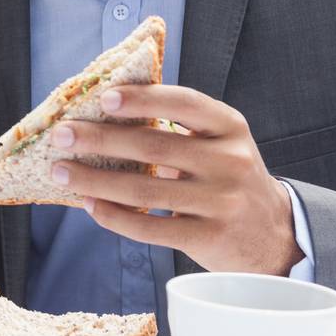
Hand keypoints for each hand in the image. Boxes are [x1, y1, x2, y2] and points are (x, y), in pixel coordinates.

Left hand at [50, 84, 303, 274]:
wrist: (274, 236)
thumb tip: (100, 116)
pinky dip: (114, 216)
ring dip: (94, 180)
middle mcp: (230, 161)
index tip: (104, 97)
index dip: (142, 99)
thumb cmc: (227, 178)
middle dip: (99, 138)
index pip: (183, 103)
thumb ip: (176, 129)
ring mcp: (221, 202)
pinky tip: (90, 205)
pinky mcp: (209, 237)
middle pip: (153, 146)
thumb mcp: (218, 143)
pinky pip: (149, 227)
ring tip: (60, 172)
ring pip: (144, 189)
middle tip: (61, 134)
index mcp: (229, 126)